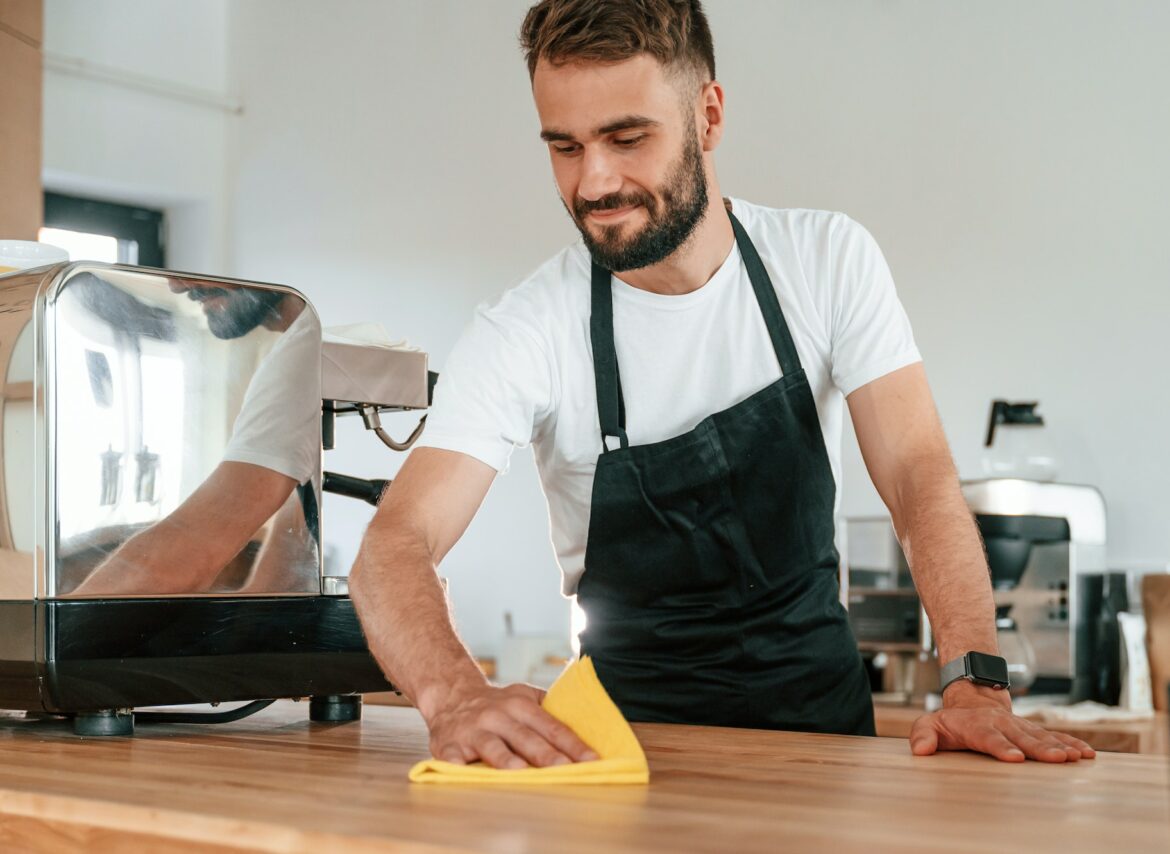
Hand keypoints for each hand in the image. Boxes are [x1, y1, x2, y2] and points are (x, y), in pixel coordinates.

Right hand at [424, 682, 599, 768]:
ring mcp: (473, 730)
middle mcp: (498, 716)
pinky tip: (462, 773)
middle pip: (526, 737)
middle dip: (548, 754)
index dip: (573, 744)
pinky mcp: (448, 745)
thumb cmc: (497, 704)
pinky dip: (456, 765)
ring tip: (521, 772)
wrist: (450, 695)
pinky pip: (452, 758)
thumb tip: (587, 724)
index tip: (593, 760)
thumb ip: (549, 709)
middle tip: (567, 769)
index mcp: (520, 705)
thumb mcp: (523, 696)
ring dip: (506, 759)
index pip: (553, 726)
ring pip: (492, 746)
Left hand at [909, 682, 1095, 762]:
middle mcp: (1002, 724)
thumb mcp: (930, 725)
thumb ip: (922, 736)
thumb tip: (920, 751)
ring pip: (1042, 736)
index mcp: (976, 726)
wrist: (971, 700)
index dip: (1001, 747)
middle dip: (1041, 749)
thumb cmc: (950, 722)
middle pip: (1022, 737)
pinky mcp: (1032, 730)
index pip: (989, 737)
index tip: (1015, 757)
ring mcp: (1019, 726)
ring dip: (1061, 746)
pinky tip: (1087, 753)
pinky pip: (1054, 736)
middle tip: (1059, 759)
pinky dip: (1071, 743)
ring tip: (1078, 757)